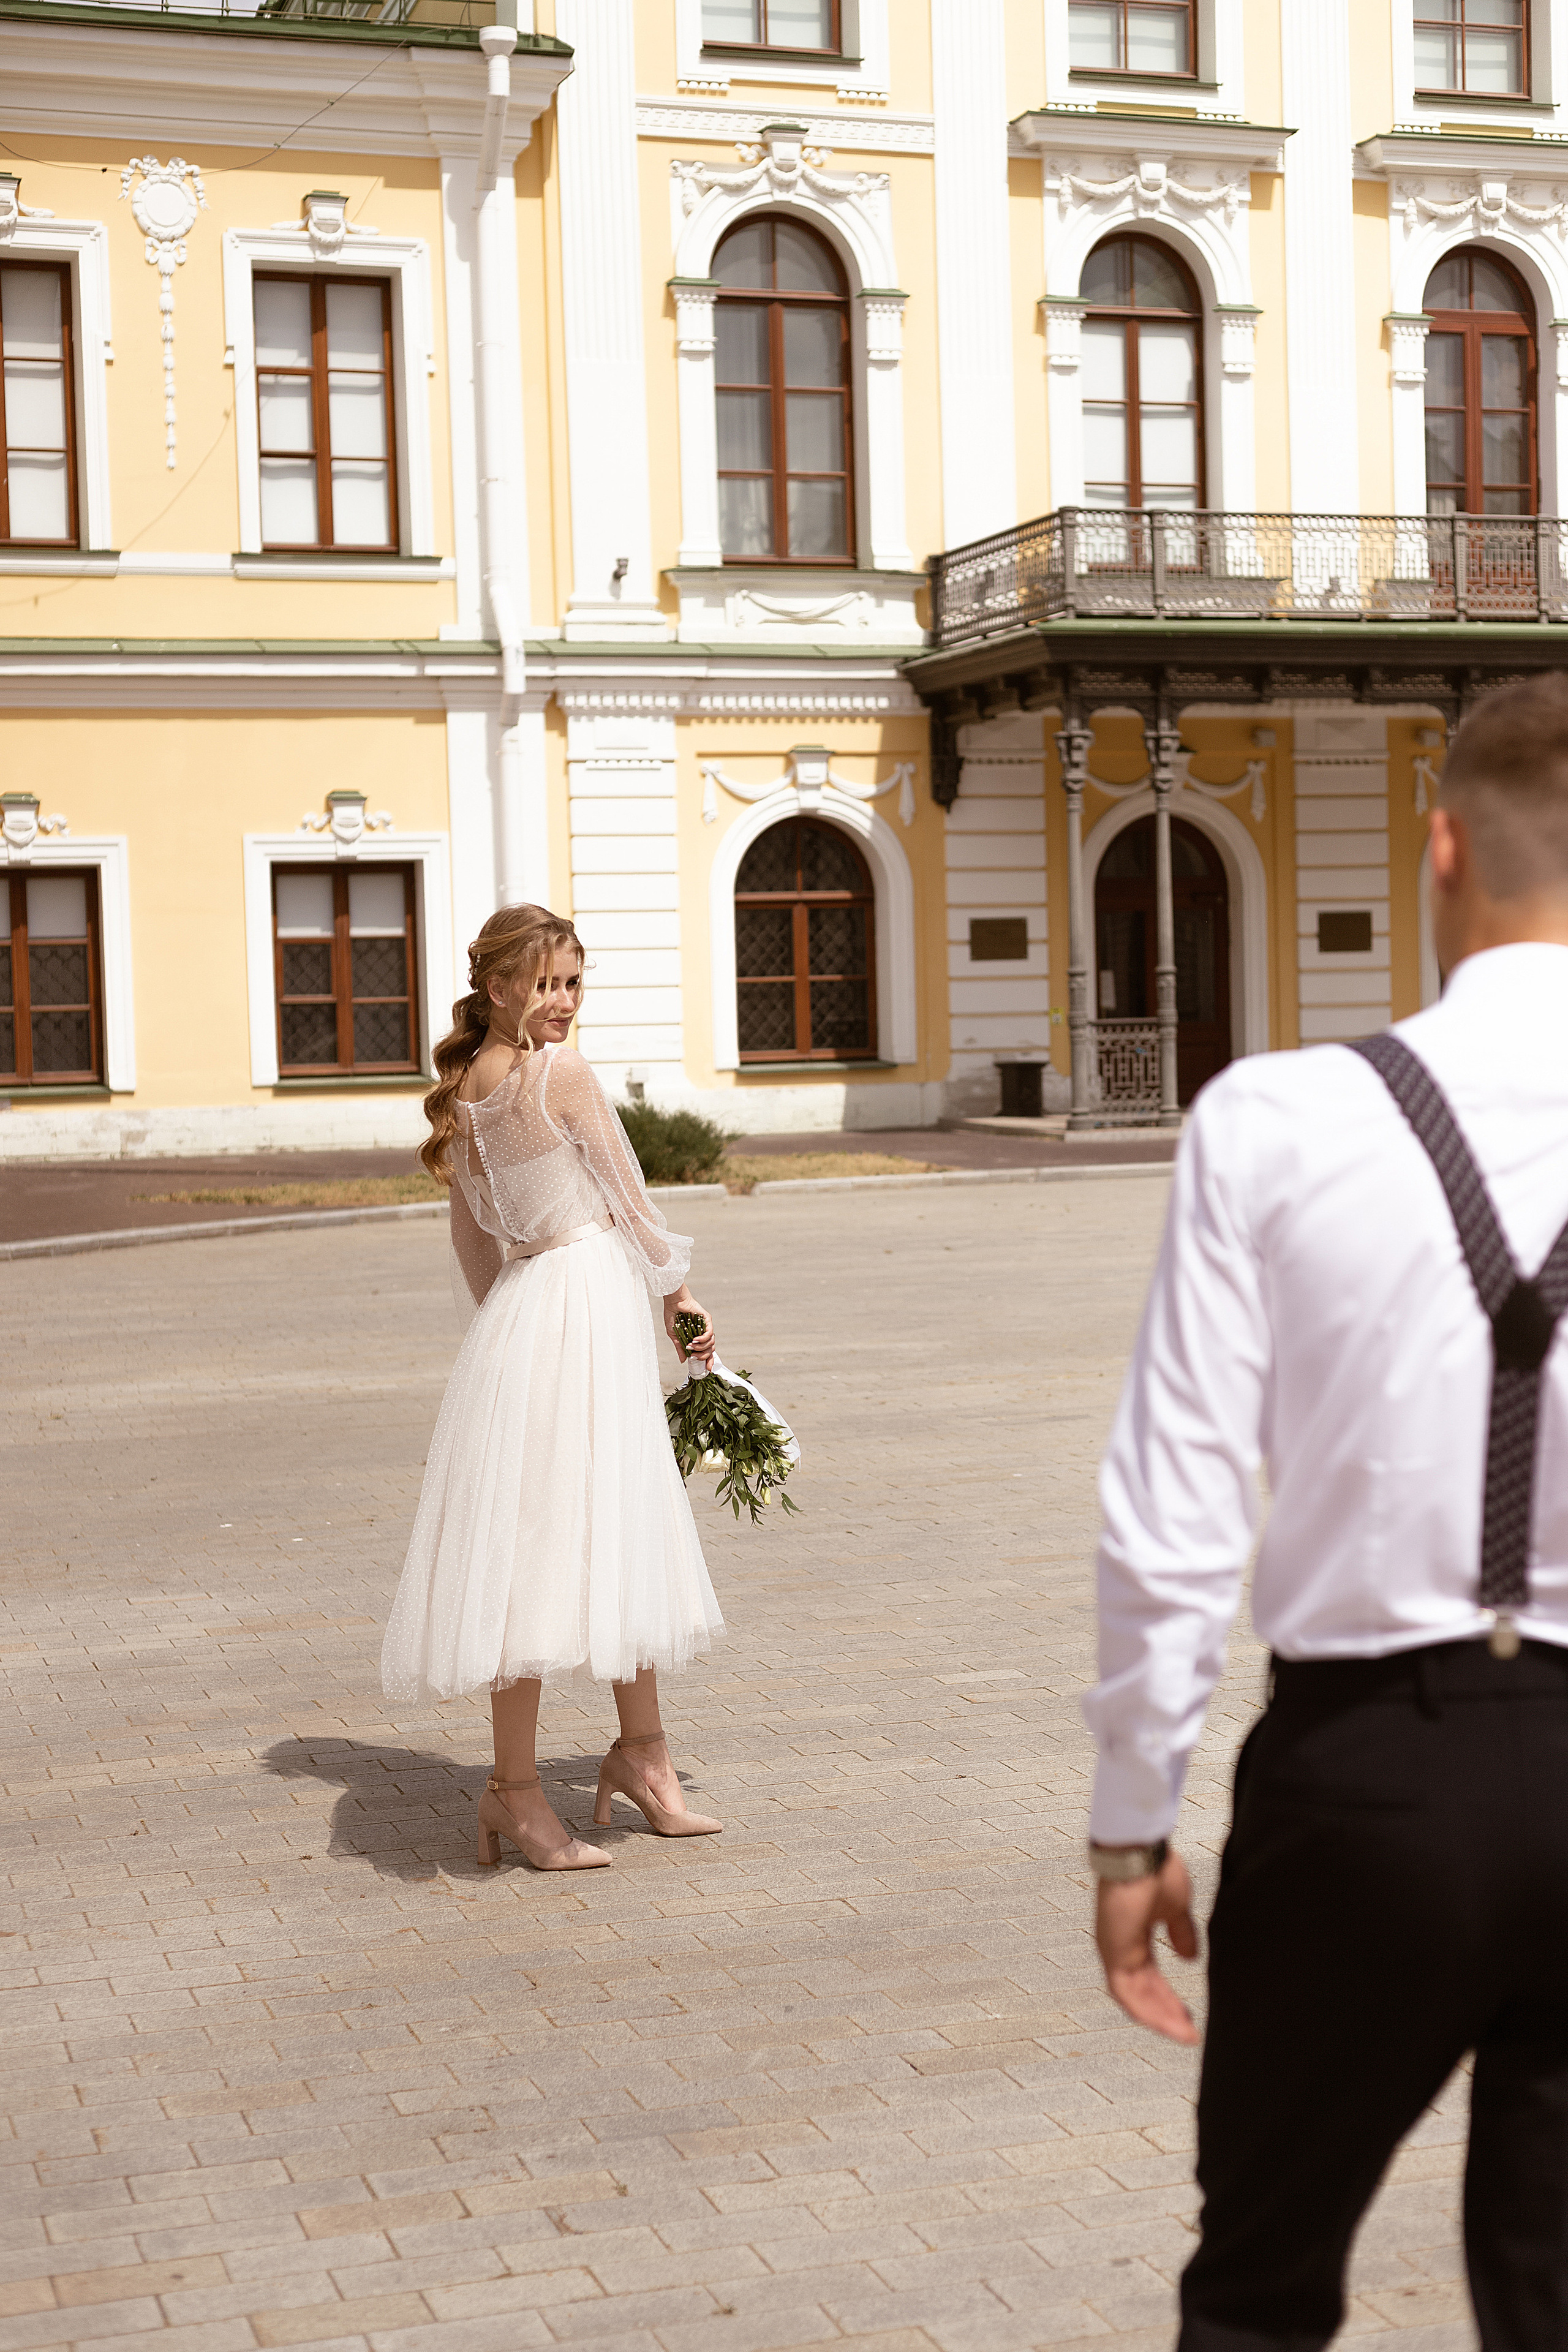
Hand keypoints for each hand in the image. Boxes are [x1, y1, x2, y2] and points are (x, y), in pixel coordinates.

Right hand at [665, 1290, 716, 1365]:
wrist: (672, 1302)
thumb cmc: (672, 1315)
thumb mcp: (674, 1336)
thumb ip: (680, 1348)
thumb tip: (683, 1361)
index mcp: (697, 1336)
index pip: (706, 1350)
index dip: (708, 1360)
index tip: (706, 1369)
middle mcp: (703, 1332)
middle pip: (711, 1348)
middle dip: (704, 1356)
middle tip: (695, 1357)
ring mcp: (706, 1326)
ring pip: (711, 1342)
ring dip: (701, 1347)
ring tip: (691, 1346)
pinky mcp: (707, 1319)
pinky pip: (710, 1333)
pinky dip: (703, 1339)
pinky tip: (695, 1340)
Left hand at [1095, 1849, 1200, 2044]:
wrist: (1141, 1853)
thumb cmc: (1156, 1870)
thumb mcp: (1176, 1909)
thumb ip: (1181, 1934)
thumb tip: (1189, 1957)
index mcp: (1134, 1936)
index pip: (1149, 1976)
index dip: (1168, 1998)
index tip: (1188, 2016)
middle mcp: (1120, 1946)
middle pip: (1142, 1991)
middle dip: (1166, 2012)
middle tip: (1188, 2031)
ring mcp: (1113, 1950)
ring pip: (1134, 1997)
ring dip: (1160, 2017)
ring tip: (1184, 2034)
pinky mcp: (1111, 1953)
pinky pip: (1125, 1993)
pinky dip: (1146, 2011)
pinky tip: (1168, 2024)